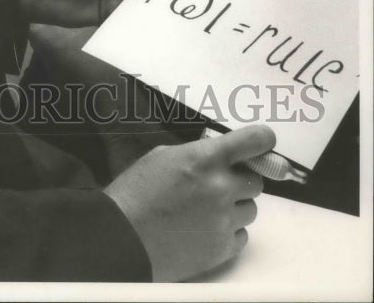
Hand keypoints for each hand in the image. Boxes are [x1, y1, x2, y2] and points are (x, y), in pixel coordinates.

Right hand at [106, 124, 275, 281]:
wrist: (123, 238)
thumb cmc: (136, 193)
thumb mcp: (162, 157)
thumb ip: (197, 154)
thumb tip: (218, 155)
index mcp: (205, 159)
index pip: (253, 141)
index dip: (262, 139)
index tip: (263, 141)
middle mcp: (221, 188)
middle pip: (256, 180)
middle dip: (239, 180)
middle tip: (216, 184)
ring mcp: (224, 220)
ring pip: (251, 209)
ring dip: (235, 206)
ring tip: (205, 210)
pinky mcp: (223, 248)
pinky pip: (242, 235)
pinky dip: (229, 231)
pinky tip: (204, 228)